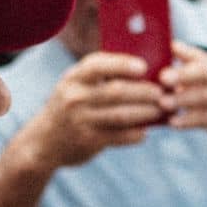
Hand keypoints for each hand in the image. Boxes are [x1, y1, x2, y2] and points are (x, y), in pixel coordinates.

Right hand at [23, 52, 168, 168]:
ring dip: (146, 113)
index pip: (98, 65)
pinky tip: (145, 132)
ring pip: (121, 115)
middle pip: (116, 91)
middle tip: (163, 92)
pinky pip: (119, 136)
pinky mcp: (88, 141)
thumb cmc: (70, 106)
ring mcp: (81, 120)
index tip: (144, 67)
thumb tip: (145, 69)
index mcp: (74, 78)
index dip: (122, 65)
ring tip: (161, 110)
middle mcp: (75, 97)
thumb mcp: (75, 85)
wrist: (44, 141)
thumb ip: (101, 76)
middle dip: (144, 92)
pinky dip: (135, 134)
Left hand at [160, 44, 206, 146]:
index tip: (168, 56)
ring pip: (204, 97)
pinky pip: (206, 120)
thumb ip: (190, 59)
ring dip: (183, 100)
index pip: (201, 59)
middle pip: (204, 74)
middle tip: (162, 78)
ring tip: (163, 102)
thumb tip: (172, 44)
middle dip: (183, 75)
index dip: (186, 55)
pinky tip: (173, 123)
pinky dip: (189, 121)